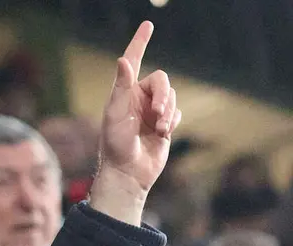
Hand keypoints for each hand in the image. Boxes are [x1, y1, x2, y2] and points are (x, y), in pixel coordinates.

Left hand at [89, 21, 181, 225]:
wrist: (127, 172)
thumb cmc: (115, 144)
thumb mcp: (115, 113)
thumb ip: (121, 86)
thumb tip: (122, 59)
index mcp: (124, 93)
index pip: (133, 61)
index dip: (140, 43)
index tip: (148, 25)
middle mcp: (138, 99)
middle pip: (162, 80)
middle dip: (163, 95)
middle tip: (158, 113)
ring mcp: (152, 112)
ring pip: (171, 97)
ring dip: (168, 111)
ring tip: (160, 128)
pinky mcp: (164, 125)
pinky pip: (177, 113)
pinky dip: (173, 122)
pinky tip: (163, 134)